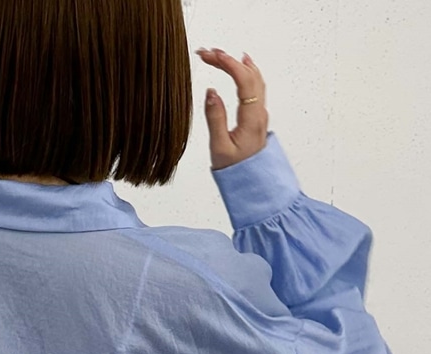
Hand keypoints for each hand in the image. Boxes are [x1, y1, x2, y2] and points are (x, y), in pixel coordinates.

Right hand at [195, 48, 268, 170]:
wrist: (253, 184)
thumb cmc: (237, 171)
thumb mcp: (220, 148)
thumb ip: (215, 118)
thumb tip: (211, 92)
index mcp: (251, 119)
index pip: (244, 81)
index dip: (228, 64)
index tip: (211, 55)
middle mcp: (259, 113)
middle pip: (249, 75)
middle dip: (228, 60)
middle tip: (208, 53)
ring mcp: (260, 114)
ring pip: (254, 78)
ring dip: (237, 64)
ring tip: (221, 55)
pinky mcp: (257, 116)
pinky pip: (256, 86)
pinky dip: (246, 72)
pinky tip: (243, 66)